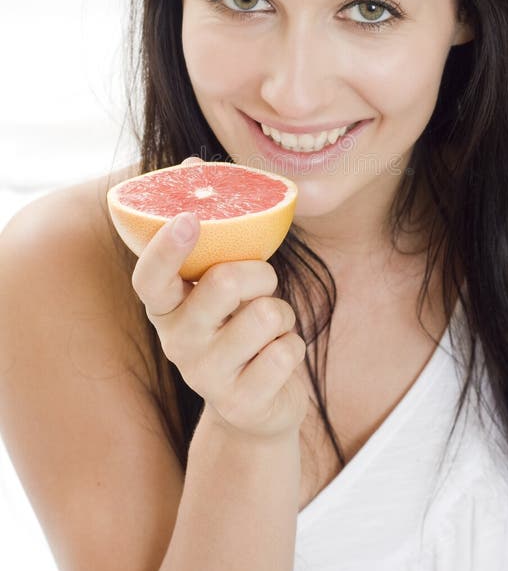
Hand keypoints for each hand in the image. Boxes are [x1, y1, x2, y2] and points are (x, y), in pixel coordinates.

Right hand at [131, 162, 308, 440]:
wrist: (254, 409)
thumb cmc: (237, 327)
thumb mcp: (218, 285)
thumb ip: (210, 230)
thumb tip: (194, 162)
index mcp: (166, 309)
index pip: (151, 279)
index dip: (166, 248)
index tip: (190, 218)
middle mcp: (176, 343)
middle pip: (225, 282)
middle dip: (260, 274)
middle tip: (260, 286)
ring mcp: (206, 377)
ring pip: (267, 314)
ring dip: (282, 314)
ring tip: (267, 330)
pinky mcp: (242, 402)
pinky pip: (288, 350)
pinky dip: (294, 346)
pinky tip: (275, 360)